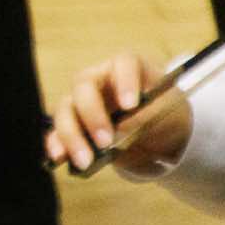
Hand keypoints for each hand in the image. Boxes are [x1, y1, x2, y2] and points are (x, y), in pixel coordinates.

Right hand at [47, 52, 178, 170]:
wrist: (157, 130)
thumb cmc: (162, 113)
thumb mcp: (167, 114)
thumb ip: (146, 117)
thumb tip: (120, 130)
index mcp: (128, 68)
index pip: (125, 63)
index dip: (126, 82)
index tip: (130, 106)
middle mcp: (99, 79)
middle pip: (84, 87)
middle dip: (92, 115)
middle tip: (105, 141)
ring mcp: (80, 99)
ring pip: (65, 110)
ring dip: (72, 135)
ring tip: (85, 160)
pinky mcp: (71, 122)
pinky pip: (57, 130)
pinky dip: (57, 144)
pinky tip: (60, 158)